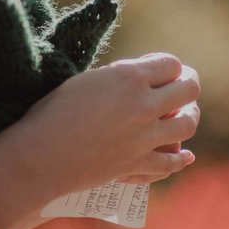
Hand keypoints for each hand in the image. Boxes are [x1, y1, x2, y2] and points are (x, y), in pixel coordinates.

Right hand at [3, 52, 200, 204]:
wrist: (39, 155)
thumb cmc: (53, 111)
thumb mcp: (89, 80)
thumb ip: (122, 77)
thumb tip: (144, 77)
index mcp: (128, 77)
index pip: (171, 64)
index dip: (170, 66)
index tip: (164, 70)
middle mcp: (143, 105)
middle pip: (189, 90)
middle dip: (188, 85)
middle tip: (185, 85)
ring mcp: (144, 137)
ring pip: (187, 125)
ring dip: (189, 118)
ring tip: (184, 115)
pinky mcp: (139, 164)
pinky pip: (171, 162)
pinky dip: (180, 159)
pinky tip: (185, 156)